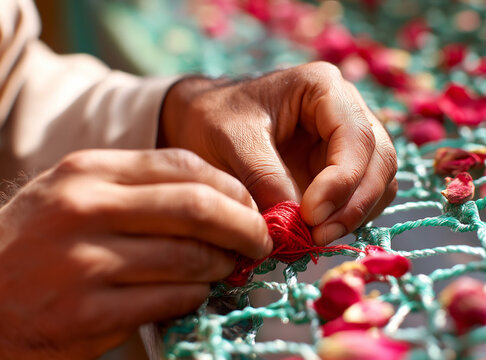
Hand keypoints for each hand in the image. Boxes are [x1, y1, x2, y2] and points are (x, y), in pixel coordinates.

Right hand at [0, 149, 269, 358]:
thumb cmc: (35, 245)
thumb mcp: (74, 197)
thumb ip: (138, 191)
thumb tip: (220, 199)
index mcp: (87, 172)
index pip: (182, 164)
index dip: (230, 186)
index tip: (250, 204)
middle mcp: (85, 209)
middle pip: (196, 207)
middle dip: (244, 225)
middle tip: (260, 240)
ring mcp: (85, 262)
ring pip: (189, 257)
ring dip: (222, 265)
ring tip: (227, 267)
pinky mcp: (88, 313)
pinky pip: (171, 300)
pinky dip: (195, 297)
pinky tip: (195, 294)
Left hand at [161, 62, 397, 244]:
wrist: (203, 124)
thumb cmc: (214, 119)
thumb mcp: (231, 140)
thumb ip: (264, 176)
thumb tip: (297, 221)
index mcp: (324, 88)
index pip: (356, 136)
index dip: (342, 180)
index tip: (311, 215)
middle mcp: (348, 110)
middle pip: (380, 160)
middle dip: (354, 203)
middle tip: (318, 236)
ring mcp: (350, 141)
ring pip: (381, 181)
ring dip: (356, 214)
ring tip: (316, 238)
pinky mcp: (344, 168)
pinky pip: (366, 196)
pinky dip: (350, 218)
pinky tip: (320, 231)